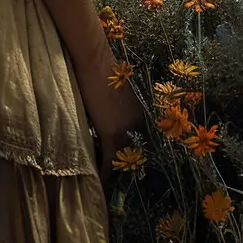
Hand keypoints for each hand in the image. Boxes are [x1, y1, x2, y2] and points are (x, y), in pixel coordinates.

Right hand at [76, 57, 145, 185]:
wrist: (95, 58)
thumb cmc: (106, 67)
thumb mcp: (122, 90)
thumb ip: (126, 106)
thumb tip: (119, 116)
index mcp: (146, 110)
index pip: (147, 138)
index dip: (141, 150)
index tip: (138, 161)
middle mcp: (142, 122)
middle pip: (137, 150)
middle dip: (132, 163)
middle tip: (126, 178)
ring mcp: (128, 129)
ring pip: (123, 157)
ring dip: (117, 170)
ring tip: (112, 183)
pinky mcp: (111, 133)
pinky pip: (108, 160)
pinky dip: (104, 173)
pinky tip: (100, 183)